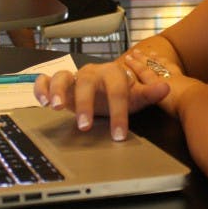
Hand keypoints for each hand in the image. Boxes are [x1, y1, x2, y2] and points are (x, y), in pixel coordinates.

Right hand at [33, 52, 171, 140]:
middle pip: (86, 82)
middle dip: (85, 103)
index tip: (118, 135)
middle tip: (85, 126)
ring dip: (58, 90)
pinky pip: (45, 80)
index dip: (119, 112)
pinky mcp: (58, 83)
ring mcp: (73, 76)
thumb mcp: (136, 96)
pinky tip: (41, 101)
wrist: (104, 89)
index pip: (117, 90)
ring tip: (56, 107)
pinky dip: (41, 87)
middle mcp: (91, 73)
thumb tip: (166, 88)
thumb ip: (150, 93)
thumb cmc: (119, 94)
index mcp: (112, 73)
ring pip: (62, 77)